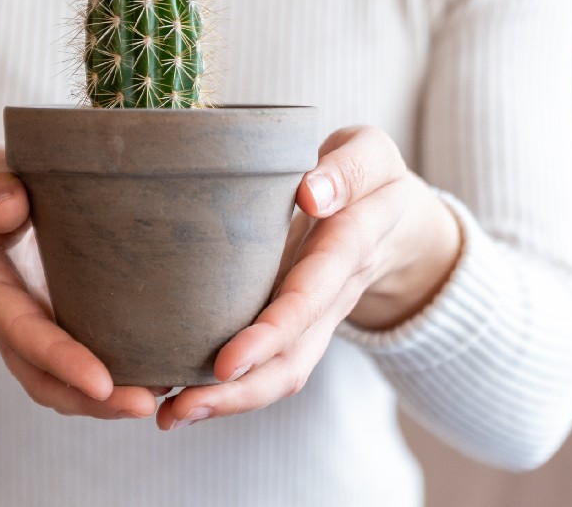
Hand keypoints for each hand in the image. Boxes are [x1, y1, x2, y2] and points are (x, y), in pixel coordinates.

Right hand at [0, 144, 159, 419]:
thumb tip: (11, 207)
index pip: (18, 329)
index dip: (58, 358)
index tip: (100, 382)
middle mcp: (1, 318)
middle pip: (40, 376)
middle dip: (90, 399)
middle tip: (145, 404)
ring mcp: (25, 328)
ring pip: (58, 382)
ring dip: (104, 401)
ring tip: (162, 397)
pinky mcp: (49, 325)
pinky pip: (74, 366)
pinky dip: (109, 382)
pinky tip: (154, 378)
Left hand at [156, 126, 461, 430]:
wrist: (401, 219)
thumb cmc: (372, 177)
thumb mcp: (370, 155)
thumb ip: (348, 170)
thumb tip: (312, 193)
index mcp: (350, 244)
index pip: (312, 294)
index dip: (273, 331)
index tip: (226, 360)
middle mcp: (334, 292)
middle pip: (295, 355)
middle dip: (241, 389)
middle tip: (181, 406)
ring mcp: (318, 317)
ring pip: (284, 372)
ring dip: (230, 401)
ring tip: (169, 415)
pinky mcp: (299, 325)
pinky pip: (271, 365)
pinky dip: (229, 388)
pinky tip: (180, 396)